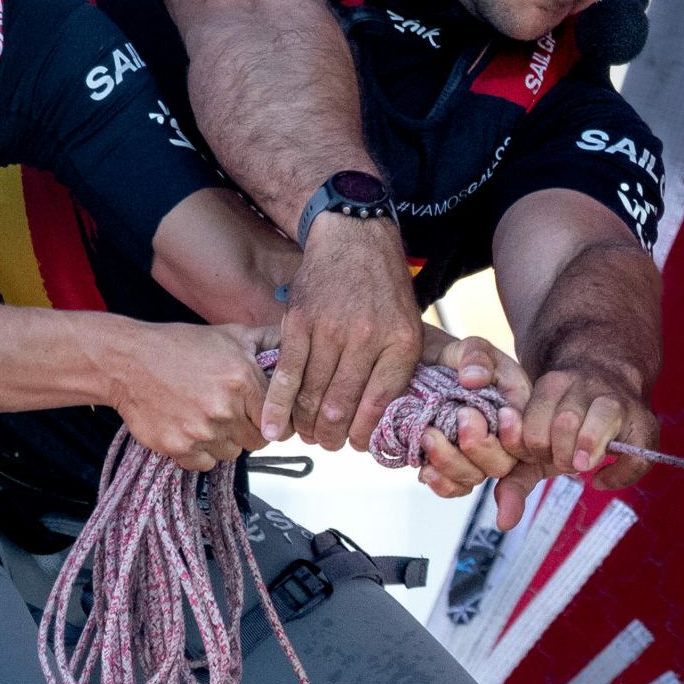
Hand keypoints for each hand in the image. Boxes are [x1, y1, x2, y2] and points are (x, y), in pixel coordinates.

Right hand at [111, 323, 276, 471]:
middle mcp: (224, 409)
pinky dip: (200, 452)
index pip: (278, 417)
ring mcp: (201, 432)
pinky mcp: (179, 449)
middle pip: (259, 439)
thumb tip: (295, 343)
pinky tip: (190, 427)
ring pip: (233, 453)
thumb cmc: (177, 346)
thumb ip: (267, 341)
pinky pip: (205, 464)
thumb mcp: (228, 334)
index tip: (263, 414)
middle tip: (232, 412)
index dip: (273, 416)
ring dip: (225, 440)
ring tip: (207, 416)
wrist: (127, 362)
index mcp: (241, 379)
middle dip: (250, 428)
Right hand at [259, 215, 422, 451]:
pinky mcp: (300, 321)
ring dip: (306, 424)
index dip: (364, 433)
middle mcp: (367, 338)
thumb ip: (398, 368)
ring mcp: (330, 329)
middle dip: (332, 435)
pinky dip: (279, 403)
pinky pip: (288, 372)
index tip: (356, 445)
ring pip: (313, 393)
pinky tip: (274, 424)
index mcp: (400, 342)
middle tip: (327, 444)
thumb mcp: (409, 325)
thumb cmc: (383, 285)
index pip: (378, 403)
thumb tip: (380, 416)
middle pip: (342, 404)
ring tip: (306, 435)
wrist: (354, 238)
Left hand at [410, 331, 527, 498]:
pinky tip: (425, 469)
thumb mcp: (473, 348)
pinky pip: (451, 487)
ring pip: (473, 478)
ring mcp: (475, 457)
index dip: (516, 436)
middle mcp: (500, 443)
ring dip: (451, 461)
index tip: (502, 416)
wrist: (429, 367)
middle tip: (462, 416)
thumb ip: (477, 357)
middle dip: (480, 446)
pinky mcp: (451, 466)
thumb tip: (474, 379)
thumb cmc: (460, 359)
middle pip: (501, 465)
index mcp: (517, 416)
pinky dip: (439, 482)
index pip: (527, 441)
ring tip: (429, 434)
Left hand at [493, 368, 657, 529]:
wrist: (613, 386)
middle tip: (563, 461)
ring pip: (600, 422)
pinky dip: (617, 476)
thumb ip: (515, 481)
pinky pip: (634, 455)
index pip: (532, 427)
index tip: (539, 454)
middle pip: (565, 422)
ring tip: (580, 464)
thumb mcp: (538, 449)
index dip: (533, 451)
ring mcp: (616, 400)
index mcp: (551, 386)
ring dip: (586, 454)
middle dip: (560, 454)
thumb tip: (504, 522)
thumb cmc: (566, 429)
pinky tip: (602, 479)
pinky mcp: (645, 421)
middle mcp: (583, 385)